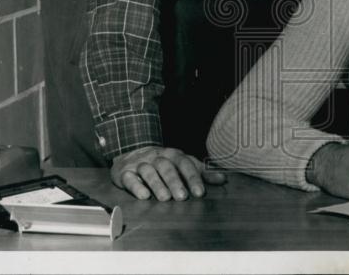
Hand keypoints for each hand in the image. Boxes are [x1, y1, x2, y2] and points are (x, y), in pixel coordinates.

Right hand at [110, 145, 226, 200]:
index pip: (185, 163)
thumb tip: (223, 179)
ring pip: (149, 171)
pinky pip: (129, 178)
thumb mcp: (183, 164)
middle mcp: (157, 157)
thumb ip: (201, 172)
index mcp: (173, 154)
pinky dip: (136, 186)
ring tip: (165, 198)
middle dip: (175, 182)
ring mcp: (140, 163)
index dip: (193, 177)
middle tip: (182, 197)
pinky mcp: (124, 172)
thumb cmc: (164, 162)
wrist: (132, 151)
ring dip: (157, 184)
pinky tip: (143, 195)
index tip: (200, 193)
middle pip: (166, 167)